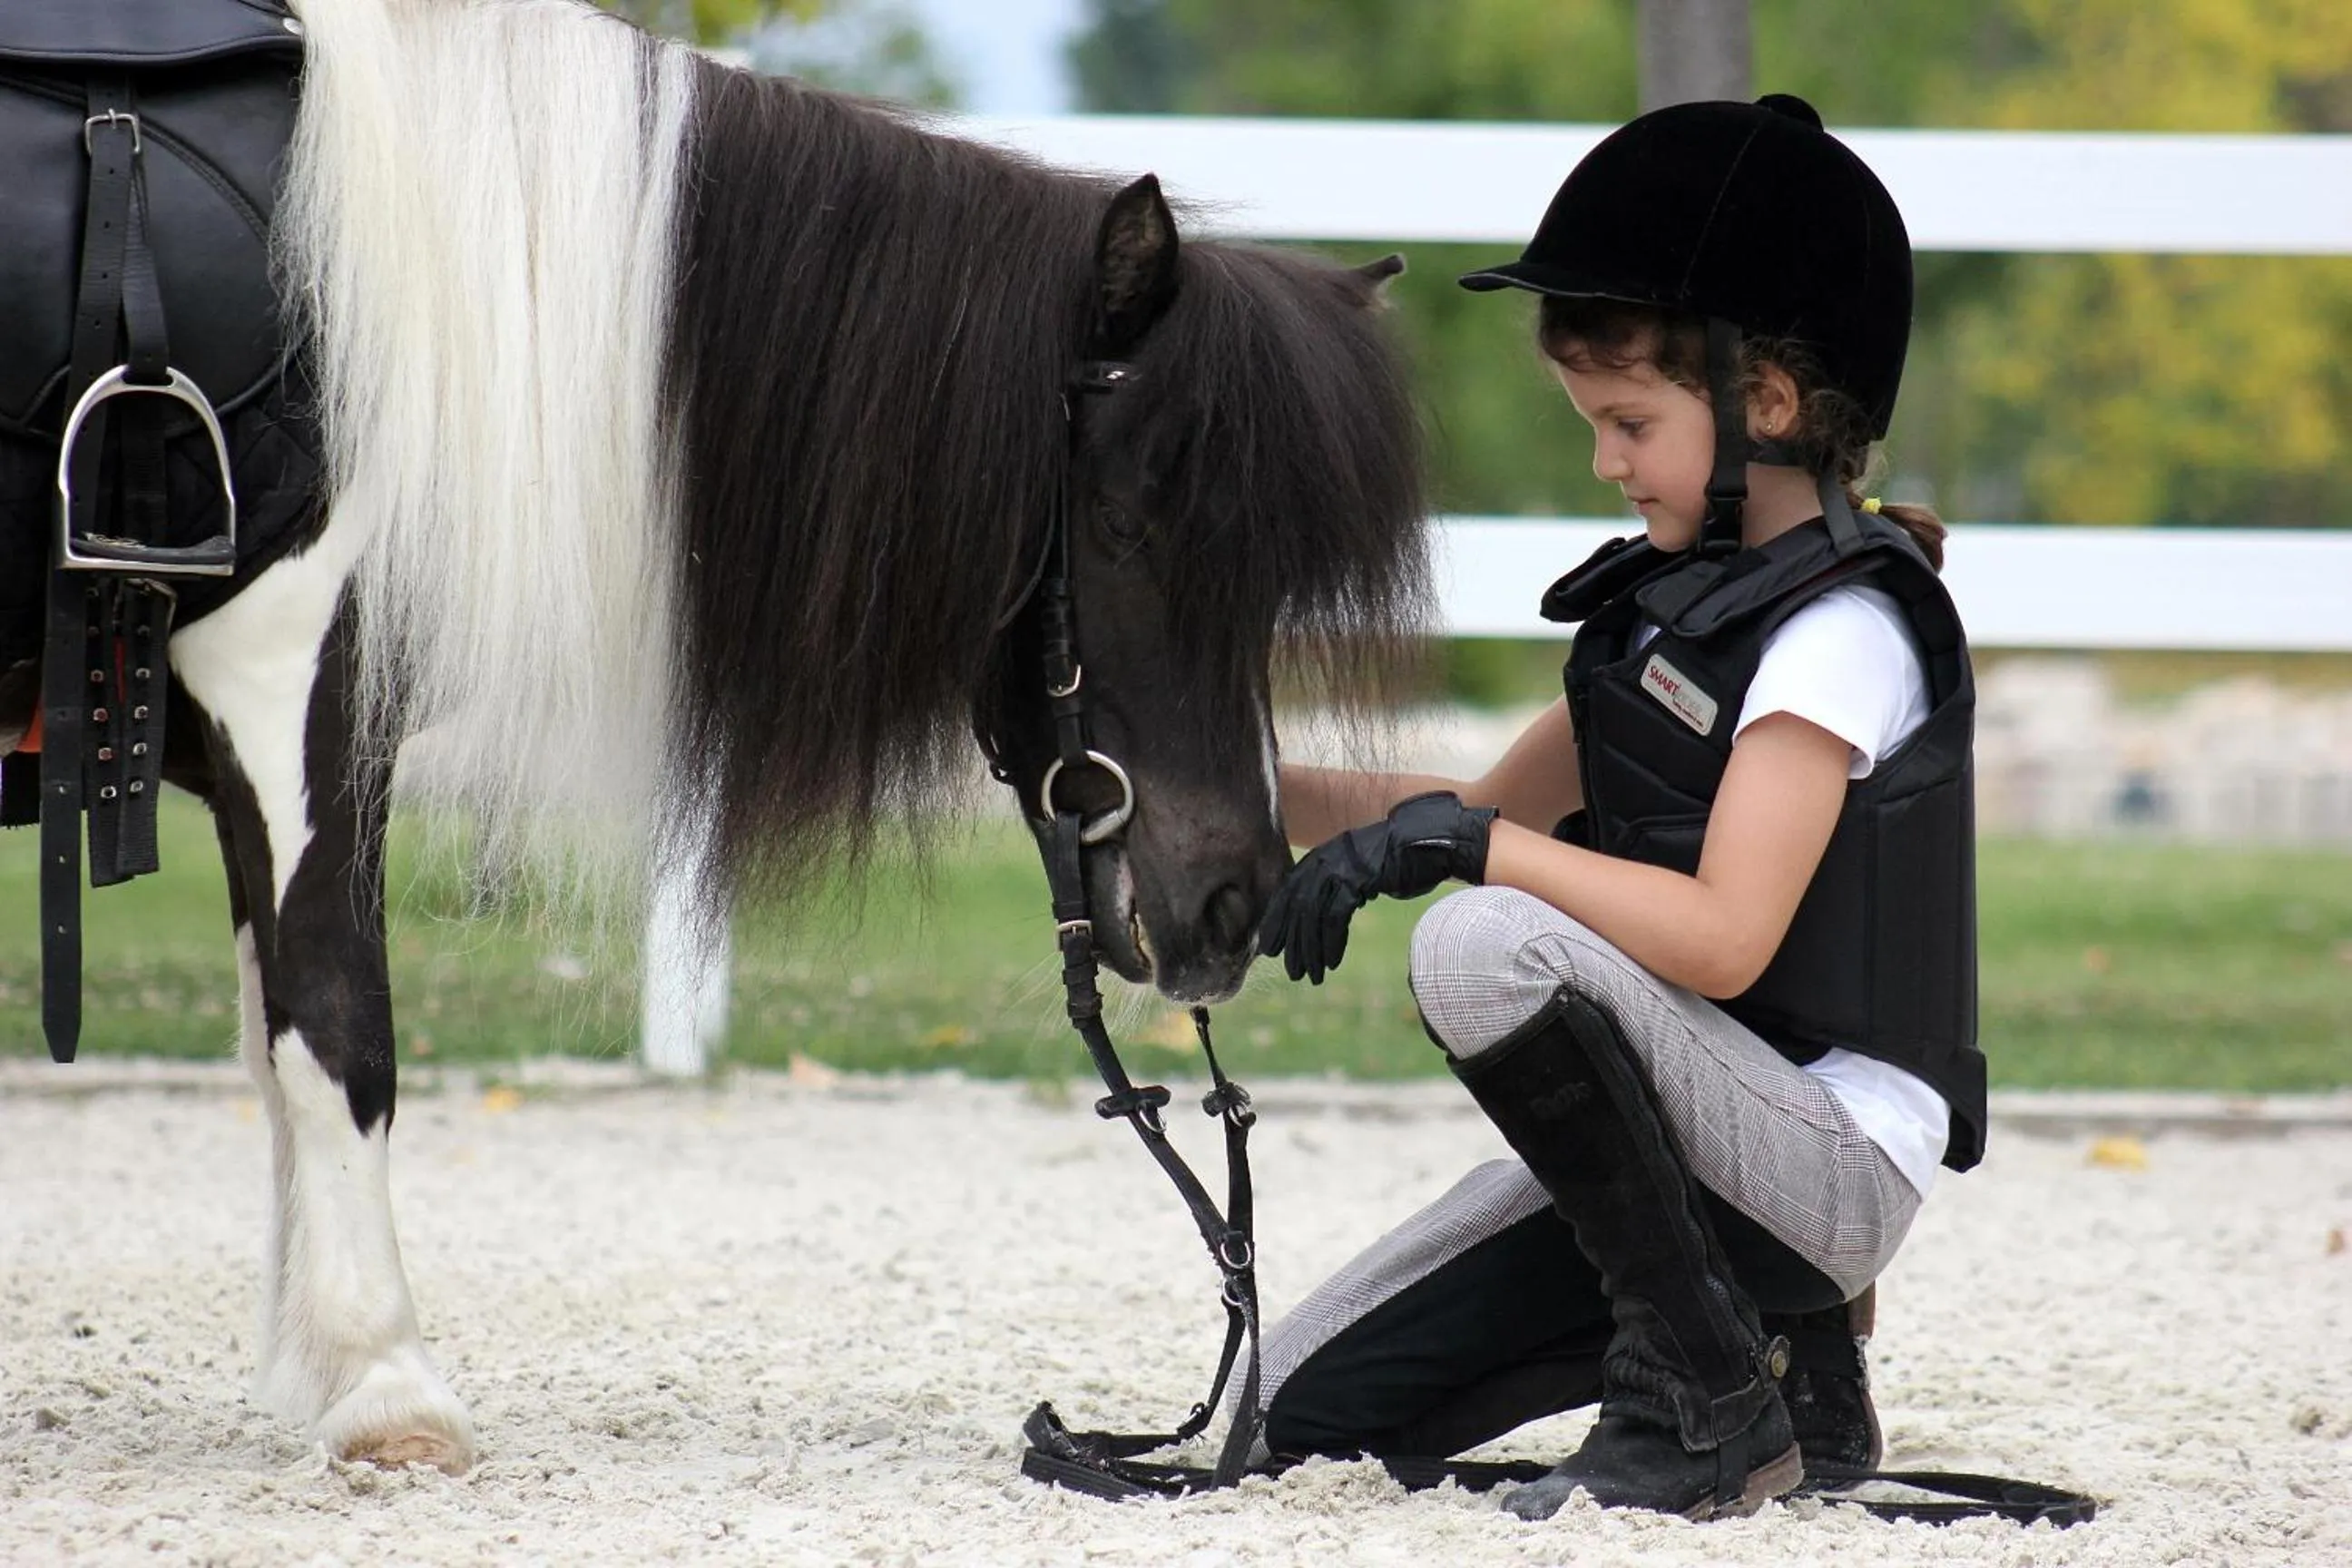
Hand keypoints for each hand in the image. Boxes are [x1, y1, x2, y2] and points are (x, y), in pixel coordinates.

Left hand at [1259, 792, 1496, 983]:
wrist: (1433, 842)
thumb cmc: (1402, 859)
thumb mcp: (1362, 871)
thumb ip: (1338, 885)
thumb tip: (1320, 912)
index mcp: (1323, 854)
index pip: (1289, 890)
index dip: (1278, 920)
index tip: (1271, 947)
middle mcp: (1327, 857)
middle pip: (1296, 904)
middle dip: (1290, 940)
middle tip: (1288, 969)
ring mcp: (1343, 865)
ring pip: (1313, 913)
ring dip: (1310, 948)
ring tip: (1310, 974)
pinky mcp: (1360, 877)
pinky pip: (1337, 915)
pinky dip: (1332, 942)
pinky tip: (1332, 962)